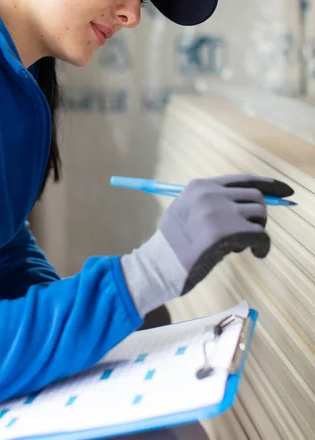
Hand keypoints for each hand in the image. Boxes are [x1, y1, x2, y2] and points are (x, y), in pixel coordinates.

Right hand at [159, 174, 293, 294]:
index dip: (268, 184)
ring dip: (257, 230)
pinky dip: (263, 246)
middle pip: (255, 196)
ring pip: (259, 214)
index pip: (242, 179)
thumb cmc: (172, 245)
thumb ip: (210, 202)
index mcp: (199, 186)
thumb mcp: (184, 210)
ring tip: (242, 245)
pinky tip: (255, 254)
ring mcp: (219, 211)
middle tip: (249, 234)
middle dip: (258, 215)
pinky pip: (260, 235)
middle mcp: (210, 193)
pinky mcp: (226, 232)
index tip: (286, 191)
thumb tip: (247, 204)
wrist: (158, 265)